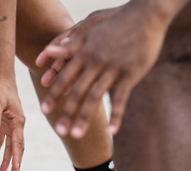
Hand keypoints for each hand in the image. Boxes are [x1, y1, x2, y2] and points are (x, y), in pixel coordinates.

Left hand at [0, 78, 24, 170]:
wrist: (2, 79)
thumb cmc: (1, 89)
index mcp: (19, 121)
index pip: (18, 143)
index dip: (17, 157)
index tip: (16, 169)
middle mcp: (17, 125)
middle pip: (17, 148)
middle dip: (15, 163)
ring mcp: (12, 125)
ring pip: (10, 146)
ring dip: (7, 159)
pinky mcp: (4, 124)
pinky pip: (2, 140)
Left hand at [36, 2, 169, 137]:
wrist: (146, 15)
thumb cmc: (115, 24)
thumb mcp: (89, 32)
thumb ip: (69, 46)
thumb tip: (47, 51)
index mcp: (84, 54)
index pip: (64, 78)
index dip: (54, 95)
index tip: (44, 111)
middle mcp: (95, 62)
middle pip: (77, 91)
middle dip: (67, 113)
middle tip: (58, 131)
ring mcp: (113, 69)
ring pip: (95, 97)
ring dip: (84, 118)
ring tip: (76, 135)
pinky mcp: (130, 74)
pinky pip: (121, 98)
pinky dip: (116, 115)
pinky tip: (112, 131)